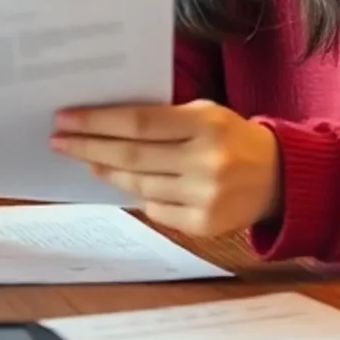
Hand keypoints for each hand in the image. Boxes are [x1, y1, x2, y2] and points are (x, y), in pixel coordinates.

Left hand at [50, 101, 281, 237]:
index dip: (97, 122)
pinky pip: (156, 210)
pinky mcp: (205, 224)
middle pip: (132, 156)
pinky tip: (123, 184)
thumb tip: (105, 127)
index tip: (66, 119)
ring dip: (106, 173)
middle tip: (60, 141)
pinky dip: (138, 196)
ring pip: (139, 186)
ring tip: (88, 161)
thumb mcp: (205, 114)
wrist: (279, 177)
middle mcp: (206, 161)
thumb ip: (163, 119)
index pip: (138, 123)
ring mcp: (206, 196)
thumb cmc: (231, 139)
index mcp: (206, 125)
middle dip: (89, 148)